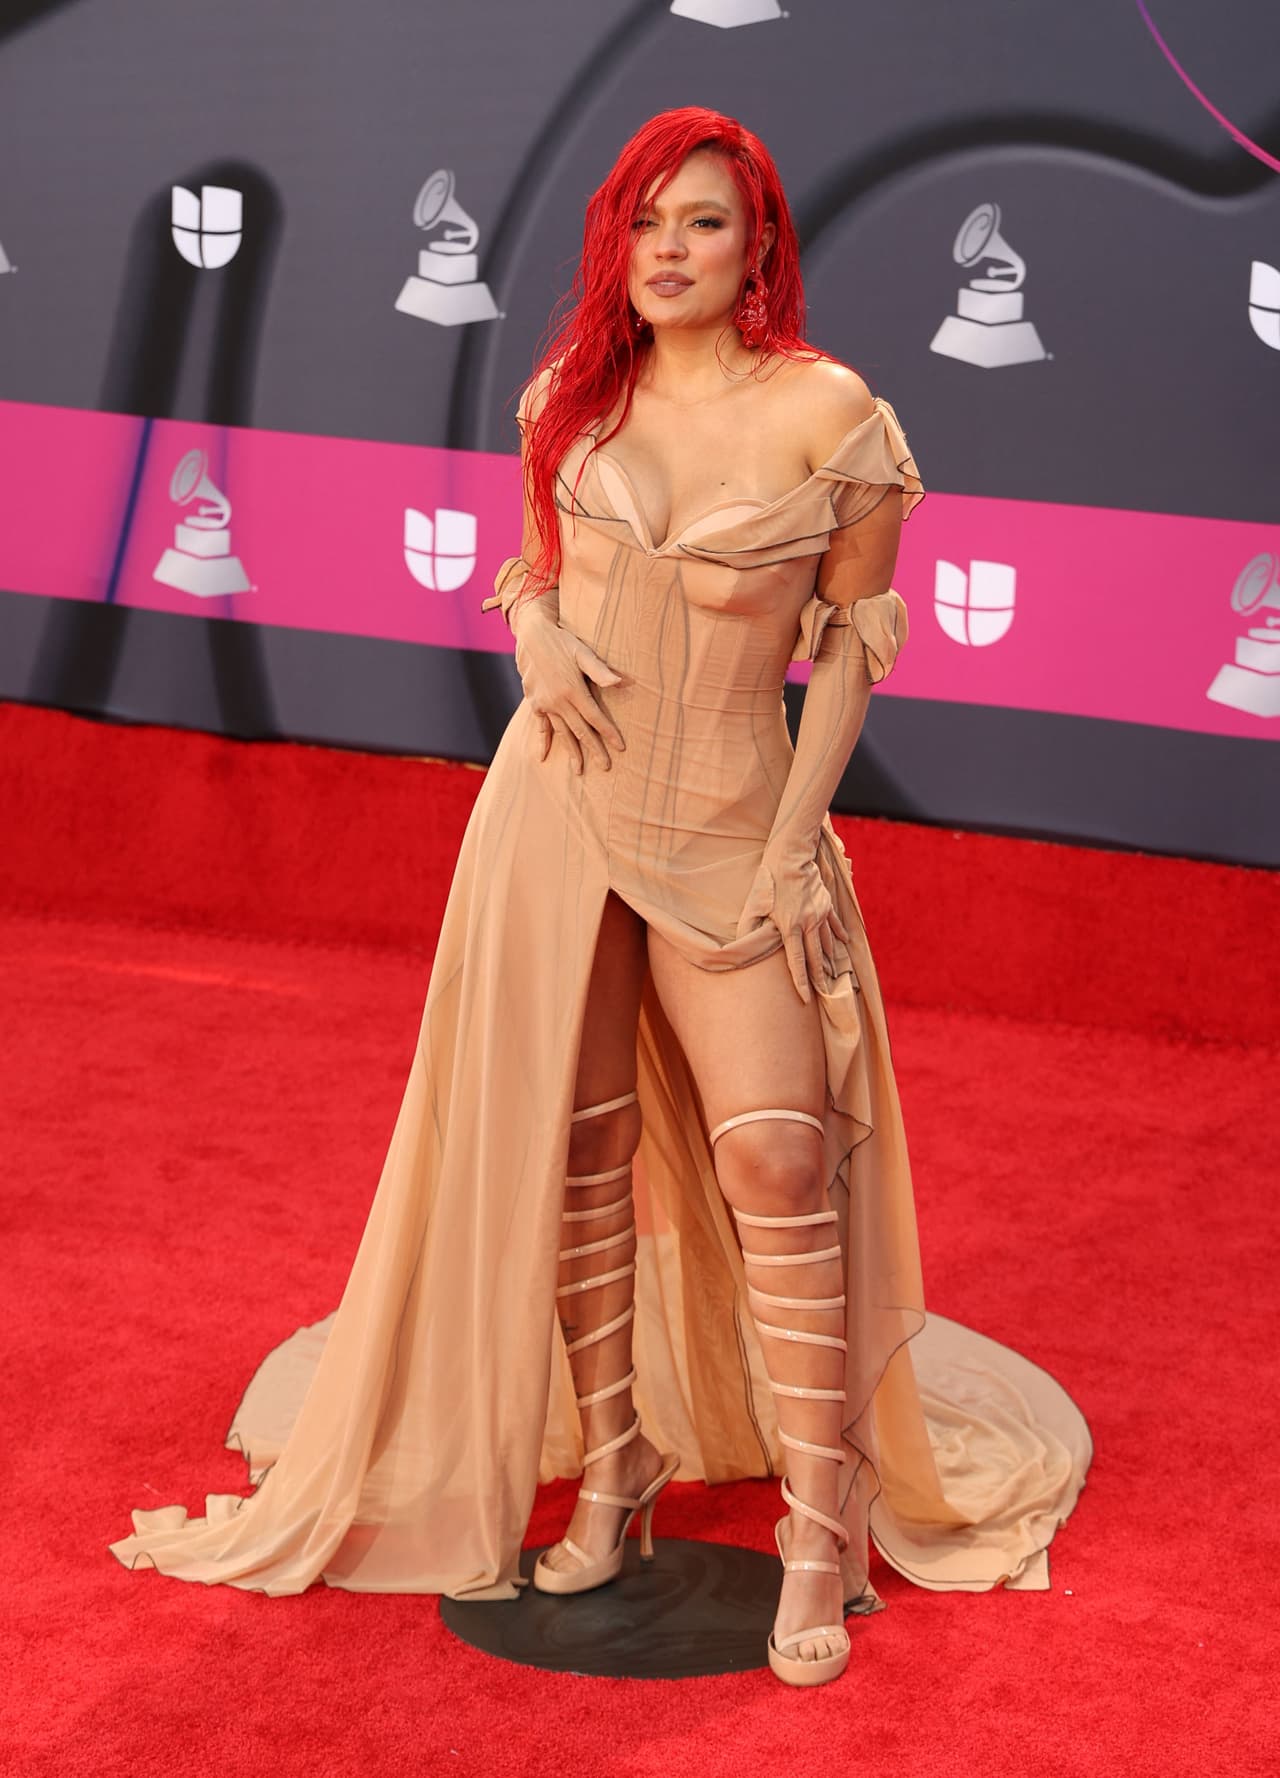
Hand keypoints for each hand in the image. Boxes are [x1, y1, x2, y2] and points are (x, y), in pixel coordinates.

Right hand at [512, 601, 626, 773]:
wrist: (532, 635)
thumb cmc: (562, 642)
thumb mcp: (583, 652)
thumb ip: (601, 671)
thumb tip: (622, 682)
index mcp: (573, 690)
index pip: (595, 718)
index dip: (609, 733)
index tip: (620, 747)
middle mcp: (558, 701)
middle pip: (580, 731)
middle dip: (594, 750)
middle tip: (606, 767)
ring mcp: (545, 704)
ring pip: (562, 733)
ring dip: (571, 752)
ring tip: (579, 770)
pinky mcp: (535, 703)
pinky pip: (541, 727)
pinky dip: (543, 741)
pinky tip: (543, 756)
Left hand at [735, 849, 849, 1004]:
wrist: (792, 857)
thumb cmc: (769, 880)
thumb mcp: (754, 904)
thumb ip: (749, 926)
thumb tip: (740, 944)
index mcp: (790, 928)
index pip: (797, 962)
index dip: (801, 983)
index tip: (806, 999)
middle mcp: (809, 924)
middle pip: (816, 958)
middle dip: (819, 978)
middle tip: (823, 995)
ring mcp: (821, 914)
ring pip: (827, 943)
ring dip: (829, 961)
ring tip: (832, 976)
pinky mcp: (826, 904)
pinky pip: (835, 925)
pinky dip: (839, 935)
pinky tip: (844, 944)